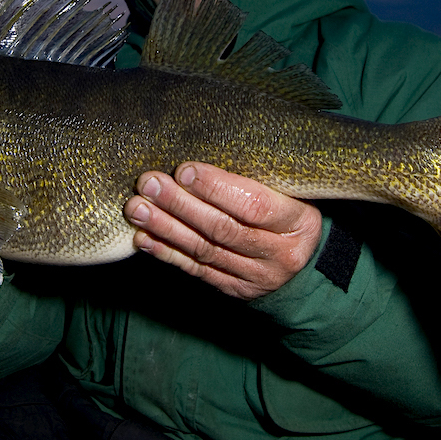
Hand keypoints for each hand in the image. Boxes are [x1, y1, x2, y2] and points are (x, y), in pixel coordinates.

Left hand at [124, 162, 321, 300]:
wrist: (303, 259)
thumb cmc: (289, 210)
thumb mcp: (289, 190)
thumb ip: (255, 176)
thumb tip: (200, 150)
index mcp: (298, 223)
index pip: (254, 205)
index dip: (215, 188)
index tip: (183, 170)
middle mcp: (279, 255)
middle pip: (222, 229)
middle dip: (180, 205)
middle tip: (148, 184)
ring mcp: (256, 277)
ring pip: (204, 251)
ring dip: (165, 228)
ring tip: (137, 208)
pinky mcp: (235, 289)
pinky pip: (196, 270)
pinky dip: (167, 253)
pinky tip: (143, 237)